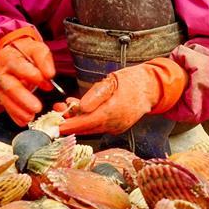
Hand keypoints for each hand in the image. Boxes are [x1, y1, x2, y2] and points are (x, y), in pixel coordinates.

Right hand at [0, 26, 55, 125]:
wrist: (11, 53)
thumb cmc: (26, 52)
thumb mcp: (37, 48)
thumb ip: (44, 60)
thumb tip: (50, 74)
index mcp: (10, 58)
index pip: (19, 66)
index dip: (32, 75)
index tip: (46, 83)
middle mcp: (2, 72)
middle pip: (10, 86)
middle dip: (23, 98)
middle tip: (37, 108)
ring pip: (6, 99)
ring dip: (18, 110)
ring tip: (30, 117)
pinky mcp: (1, 95)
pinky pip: (6, 106)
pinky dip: (14, 115)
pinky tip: (23, 121)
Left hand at [58, 58, 186, 135]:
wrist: (151, 88)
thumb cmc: (132, 81)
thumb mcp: (112, 81)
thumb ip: (95, 95)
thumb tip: (80, 107)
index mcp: (114, 111)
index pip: (87, 122)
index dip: (70, 125)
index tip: (56, 126)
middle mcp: (115, 123)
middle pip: (87, 128)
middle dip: (69, 121)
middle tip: (56, 110)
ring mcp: (117, 127)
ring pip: (91, 127)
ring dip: (77, 120)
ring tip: (66, 107)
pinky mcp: (117, 127)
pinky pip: (99, 126)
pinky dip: (88, 120)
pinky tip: (81, 109)